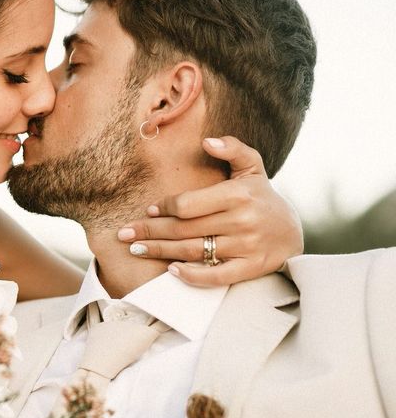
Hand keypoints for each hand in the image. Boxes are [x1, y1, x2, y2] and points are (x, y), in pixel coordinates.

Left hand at [117, 136, 302, 285]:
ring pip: (194, 251)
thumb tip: (207, 141)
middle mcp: (242, 221)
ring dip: (161, 251)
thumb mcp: (252, 167)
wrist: (292, 232)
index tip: (149, 211)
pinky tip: (171, 271)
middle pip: (185, 229)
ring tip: (136, 249)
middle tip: (125, 234)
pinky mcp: (251, 268)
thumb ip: (233, 149)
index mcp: (238, 194)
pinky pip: (217, 276)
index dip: (164, 208)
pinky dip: (193, 275)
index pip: (189, 204)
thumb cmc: (261, 196)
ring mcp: (246, 247)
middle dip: (151, 231)